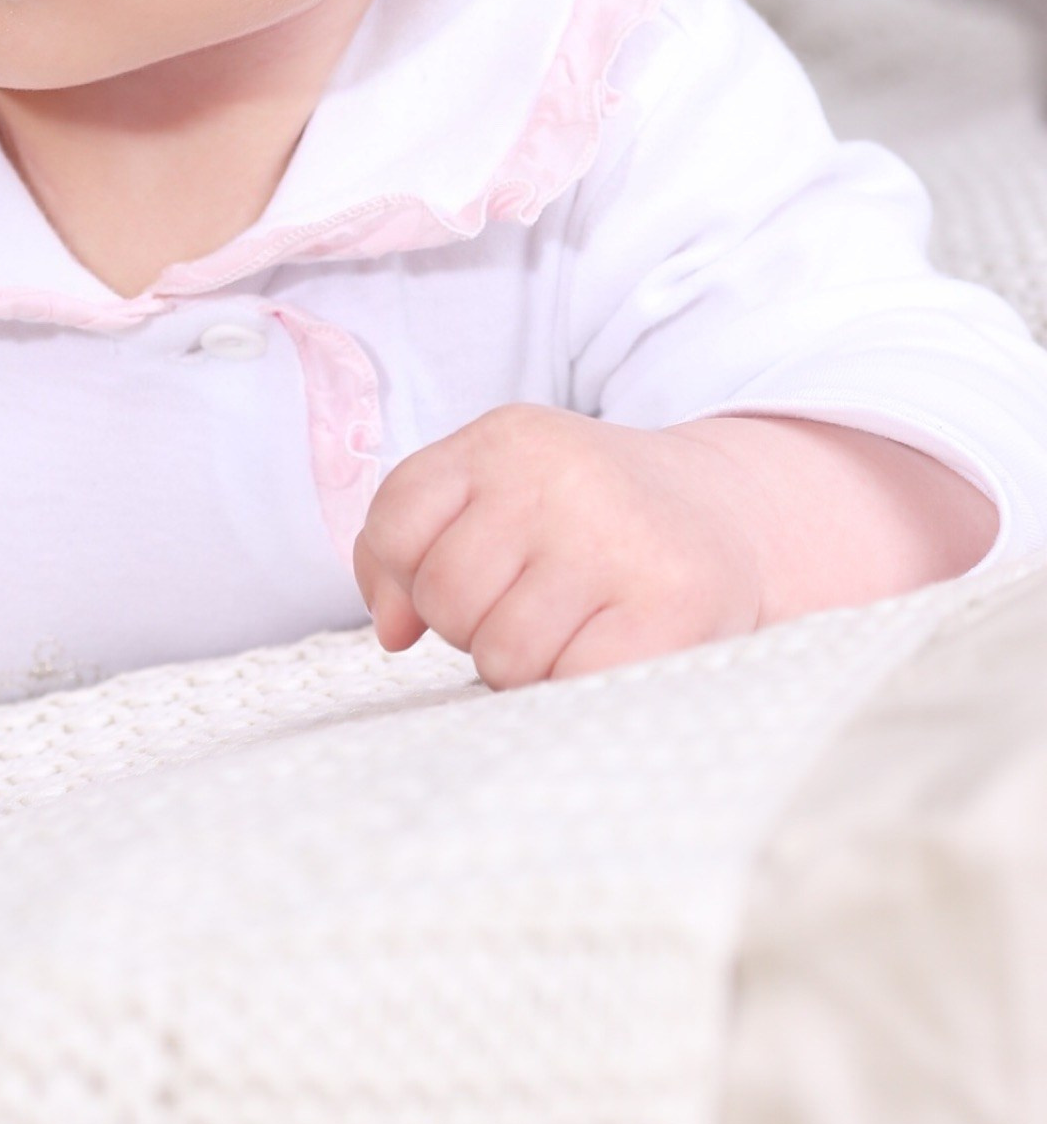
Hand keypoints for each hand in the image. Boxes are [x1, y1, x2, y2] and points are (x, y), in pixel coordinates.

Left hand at [354, 405, 997, 689]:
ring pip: (501, 652)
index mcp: (506, 438)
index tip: (464, 579)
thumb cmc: (587, 521)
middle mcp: (560, 475)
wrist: (732, 518)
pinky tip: (606, 651)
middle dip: (473, 623)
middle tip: (534, 606)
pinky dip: (574, 685)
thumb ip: (410, 541)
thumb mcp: (495, 493)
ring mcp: (617, 538)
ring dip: (527, 663)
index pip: (398, 523)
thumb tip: (390, 628)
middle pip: (444, 594)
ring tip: (573, 627)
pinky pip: (568, 682)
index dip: (410, 575)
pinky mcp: (671, 608)